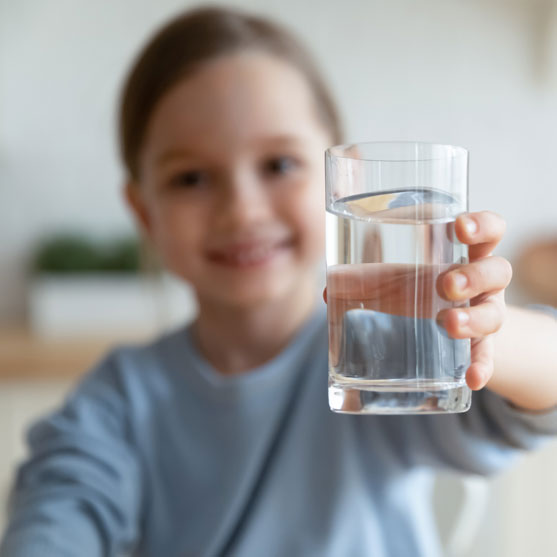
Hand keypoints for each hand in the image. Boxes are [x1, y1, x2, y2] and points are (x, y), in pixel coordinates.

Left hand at [324, 211, 511, 389]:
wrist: (449, 325)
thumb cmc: (419, 289)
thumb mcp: (396, 281)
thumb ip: (365, 280)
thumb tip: (328, 287)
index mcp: (465, 253)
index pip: (488, 229)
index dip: (482, 225)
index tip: (460, 227)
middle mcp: (483, 282)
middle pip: (497, 270)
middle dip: (474, 275)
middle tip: (445, 283)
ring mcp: (486, 313)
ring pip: (495, 313)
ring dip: (474, 319)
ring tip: (449, 324)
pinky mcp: (483, 345)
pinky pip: (488, 356)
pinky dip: (482, 367)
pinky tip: (472, 379)